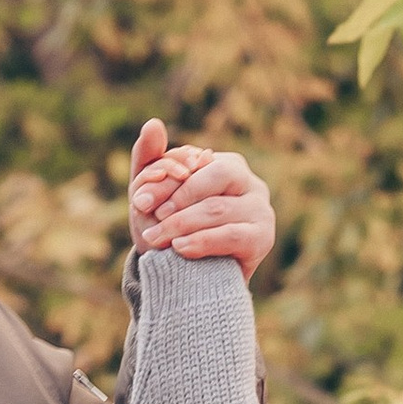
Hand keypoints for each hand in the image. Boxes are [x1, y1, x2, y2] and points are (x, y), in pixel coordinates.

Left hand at [127, 119, 276, 281]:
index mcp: (225, 164)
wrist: (187, 280)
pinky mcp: (263, 238)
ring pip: (219, 207)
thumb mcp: (155, 198)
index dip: (167, 178)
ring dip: (182, 223)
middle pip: (217, 175)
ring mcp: (260, 210)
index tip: (139, 199)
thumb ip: (150, 160)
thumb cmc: (172, 232)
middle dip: (179, 196)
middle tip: (152, 215)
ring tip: (157, 237)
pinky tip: (180, 248)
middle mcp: (249, 183)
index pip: (197, 160)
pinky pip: (232, 235)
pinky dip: (202, 241)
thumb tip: (152, 123)